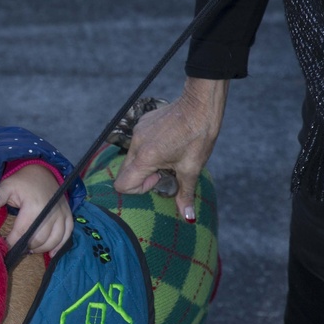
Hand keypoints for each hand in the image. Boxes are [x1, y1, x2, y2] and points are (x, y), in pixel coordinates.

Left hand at [0, 163, 72, 257]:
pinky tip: (51, 253)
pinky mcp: (68, 215)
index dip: (13, 243)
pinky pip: (67, 235)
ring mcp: (61, 214)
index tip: (5, 247)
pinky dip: (60, 246)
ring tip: (31, 249)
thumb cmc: (22, 182)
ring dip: (42, 248)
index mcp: (34, 206)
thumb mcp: (7, 186)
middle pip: (39, 239)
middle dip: (27, 247)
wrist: (42, 173)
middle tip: (18, 248)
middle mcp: (50, 212)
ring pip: (54, 240)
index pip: (22, 232)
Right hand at [113, 78, 228, 220]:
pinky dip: (149, 149)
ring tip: (168, 156)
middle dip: (142, 177)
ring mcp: (138, 132)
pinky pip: (138, 144)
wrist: (201, 105)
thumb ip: (184, 194)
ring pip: (132, 157)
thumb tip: (188, 217)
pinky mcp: (142, 123)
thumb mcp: (192, 168)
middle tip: (164, 171)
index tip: (158, 179)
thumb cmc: (198, 136)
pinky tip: (168, 143)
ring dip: (146, 163)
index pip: (122, 184)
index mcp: (146, 157)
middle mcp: (137, 144)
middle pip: (125, 172)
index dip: (139, 188)